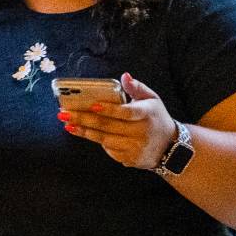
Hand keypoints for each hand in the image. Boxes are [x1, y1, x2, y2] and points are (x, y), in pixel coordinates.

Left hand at [57, 72, 180, 171]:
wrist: (171, 147)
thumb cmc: (156, 118)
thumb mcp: (152, 100)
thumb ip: (136, 88)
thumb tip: (124, 76)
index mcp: (147, 114)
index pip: (126, 112)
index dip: (109, 109)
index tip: (92, 105)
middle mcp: (141, 132)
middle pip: (108, 126)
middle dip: (84, 119)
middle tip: (64, 114)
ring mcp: (135, 147)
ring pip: (105, 139)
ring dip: (84, 132)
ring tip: (68, 124)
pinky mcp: (130, 159)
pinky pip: (109, 149)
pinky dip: (95, 140)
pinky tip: (82, 132)